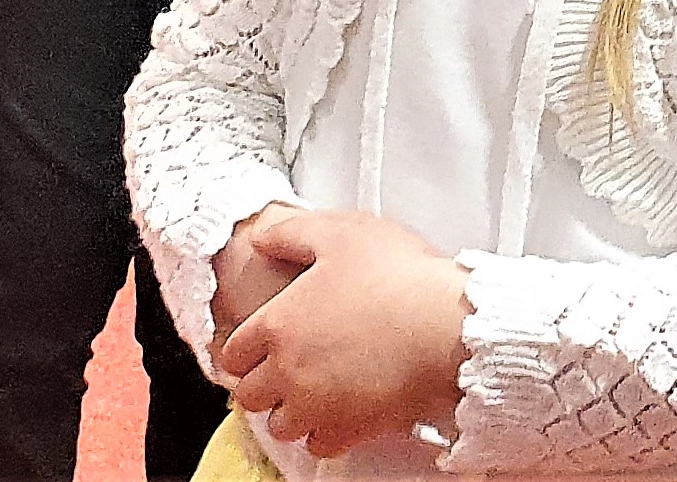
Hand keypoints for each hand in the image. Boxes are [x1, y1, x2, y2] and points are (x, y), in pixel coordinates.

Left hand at [222, 209, 469, 459]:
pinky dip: (322, 431)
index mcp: (278, 324)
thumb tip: (260, 238)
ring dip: (289, 409)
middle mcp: (288, 371)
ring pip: (279, 425)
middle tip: (281, 367)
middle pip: (249, 395)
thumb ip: (290, 232)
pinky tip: (337, 410)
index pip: (233, 353)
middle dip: (261, 381)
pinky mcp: (349, 429)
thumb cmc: (396, 274)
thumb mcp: (339, 231)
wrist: (443, 325)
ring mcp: (317, 405)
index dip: (243, 347)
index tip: (257, 345)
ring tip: (309, 390)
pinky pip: (318, 445)